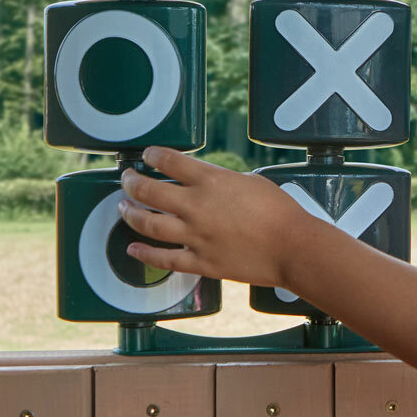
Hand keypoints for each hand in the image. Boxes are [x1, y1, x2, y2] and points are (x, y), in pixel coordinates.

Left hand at [117, 147, 308, 288]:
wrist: (293, 247)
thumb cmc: (281, 211)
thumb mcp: (251, 182)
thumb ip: (223, 181)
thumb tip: (208, 184)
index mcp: (211, 181)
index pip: (169, 161)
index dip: (153, 155)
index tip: (148, 155)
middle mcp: (197, 207)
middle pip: (148, 191)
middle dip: (131, 182)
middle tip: (126, 179)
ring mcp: (195, 236)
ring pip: (148, 225)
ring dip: (131, 214)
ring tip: (124, 208)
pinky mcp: (200, 262)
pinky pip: (164, 259)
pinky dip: (144, 254)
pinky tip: (133, 248)